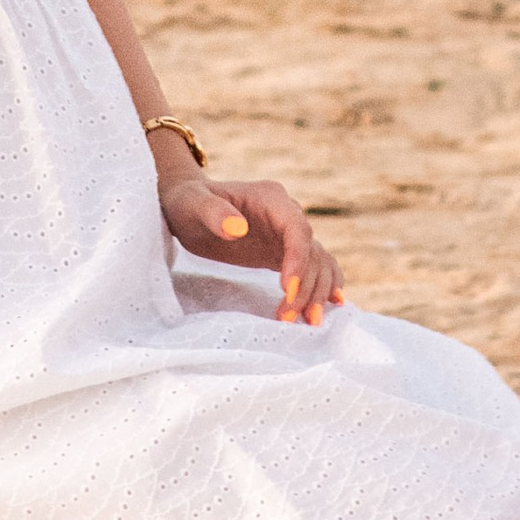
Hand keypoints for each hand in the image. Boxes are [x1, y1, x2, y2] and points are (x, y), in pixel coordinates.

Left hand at [160, 174, 344, 324]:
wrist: (188, 207)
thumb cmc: (188, 202)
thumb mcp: (193, 204)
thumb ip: (214, 213)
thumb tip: (238, 229)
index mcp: (271, 198)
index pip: (297, 229)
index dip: (298, 259)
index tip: (286, 289)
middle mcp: (287, 214)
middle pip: (312, 250)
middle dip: (306, 286)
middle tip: (288, 318)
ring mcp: (287, 234)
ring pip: (318, 262)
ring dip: (317, 291)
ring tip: (310, 322)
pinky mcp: (283, 252)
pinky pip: (314, 266)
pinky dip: (324, 284)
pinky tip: (332, 304)